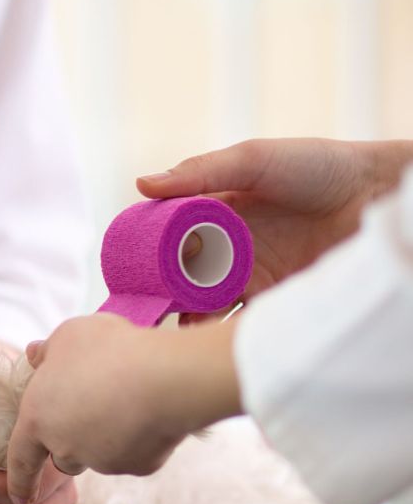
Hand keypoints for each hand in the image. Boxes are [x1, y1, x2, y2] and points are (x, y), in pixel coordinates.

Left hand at [5, 315, 241, 501]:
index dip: (18, 480)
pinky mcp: (139, 466)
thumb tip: (36, 355)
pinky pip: (135, 455)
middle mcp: (66, 448)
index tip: (17, 499)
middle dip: (72, 442)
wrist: (165, 377)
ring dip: (105, 438)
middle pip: (62, 456)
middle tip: (91, 409)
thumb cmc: (108, 350)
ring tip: (126, 400)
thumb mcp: (68, 336)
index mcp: (38, 419)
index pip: (20, 459)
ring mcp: (103, 462)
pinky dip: (139, 438)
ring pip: (99, 456)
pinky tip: (151, 411)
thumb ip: (48, 351)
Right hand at [138, 138, 412, 317]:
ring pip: (204, 310)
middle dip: (160, 301)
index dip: (146, 261)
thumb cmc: (319, 167)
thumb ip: (200, 172)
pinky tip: (205, 343)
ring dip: (186, 323)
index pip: (167, 245)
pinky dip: (220, 337)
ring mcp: (249, 281)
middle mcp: (227, 253)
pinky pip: (239, 325)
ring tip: (169, 334)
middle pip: (180, 283)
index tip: (127, 278)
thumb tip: (141, 183)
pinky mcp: (273, 303)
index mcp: (214, 218)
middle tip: (142, 316)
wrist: (377, 195)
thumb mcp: (253, 159)